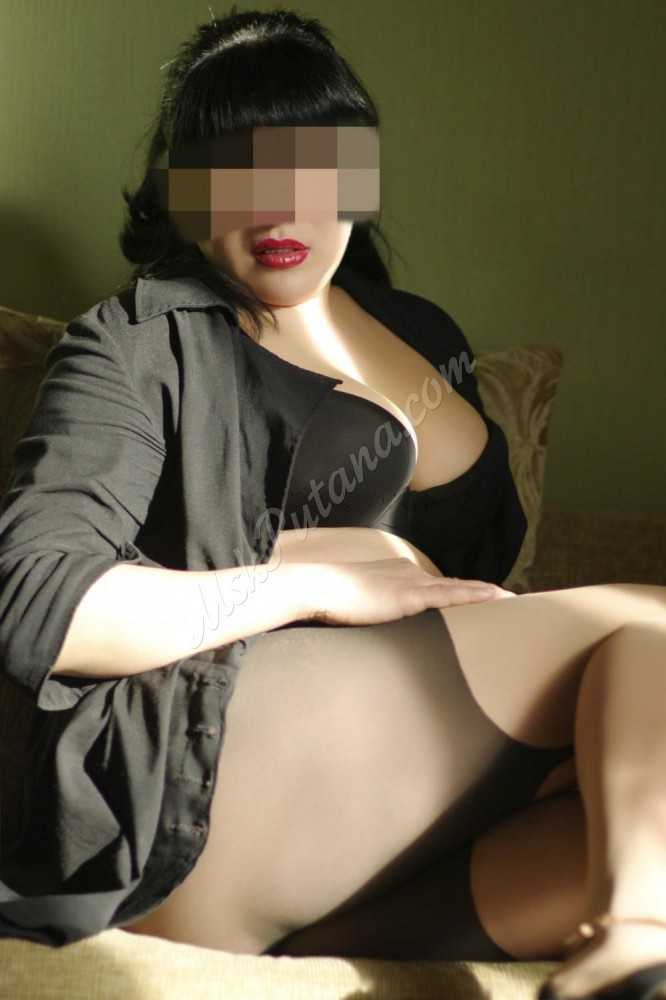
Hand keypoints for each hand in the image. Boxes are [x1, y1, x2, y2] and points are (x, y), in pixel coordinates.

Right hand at [301, 557, 515, 627]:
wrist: (318, 588)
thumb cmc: (329, 600)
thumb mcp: (356, 607)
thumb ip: (371, 614)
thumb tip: (373, 628)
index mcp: (398, 575)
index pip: (437, 587)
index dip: (461, 594)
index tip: (482, 602)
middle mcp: (410, 574)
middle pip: (454, 585)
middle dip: (482, 595)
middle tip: (510, 603)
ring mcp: (412, 583)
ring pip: (460, 589)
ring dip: (488, 596)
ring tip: (514, 603)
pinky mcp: (412, 595)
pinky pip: (453, 595)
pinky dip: (477, 596)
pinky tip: (497, 599)